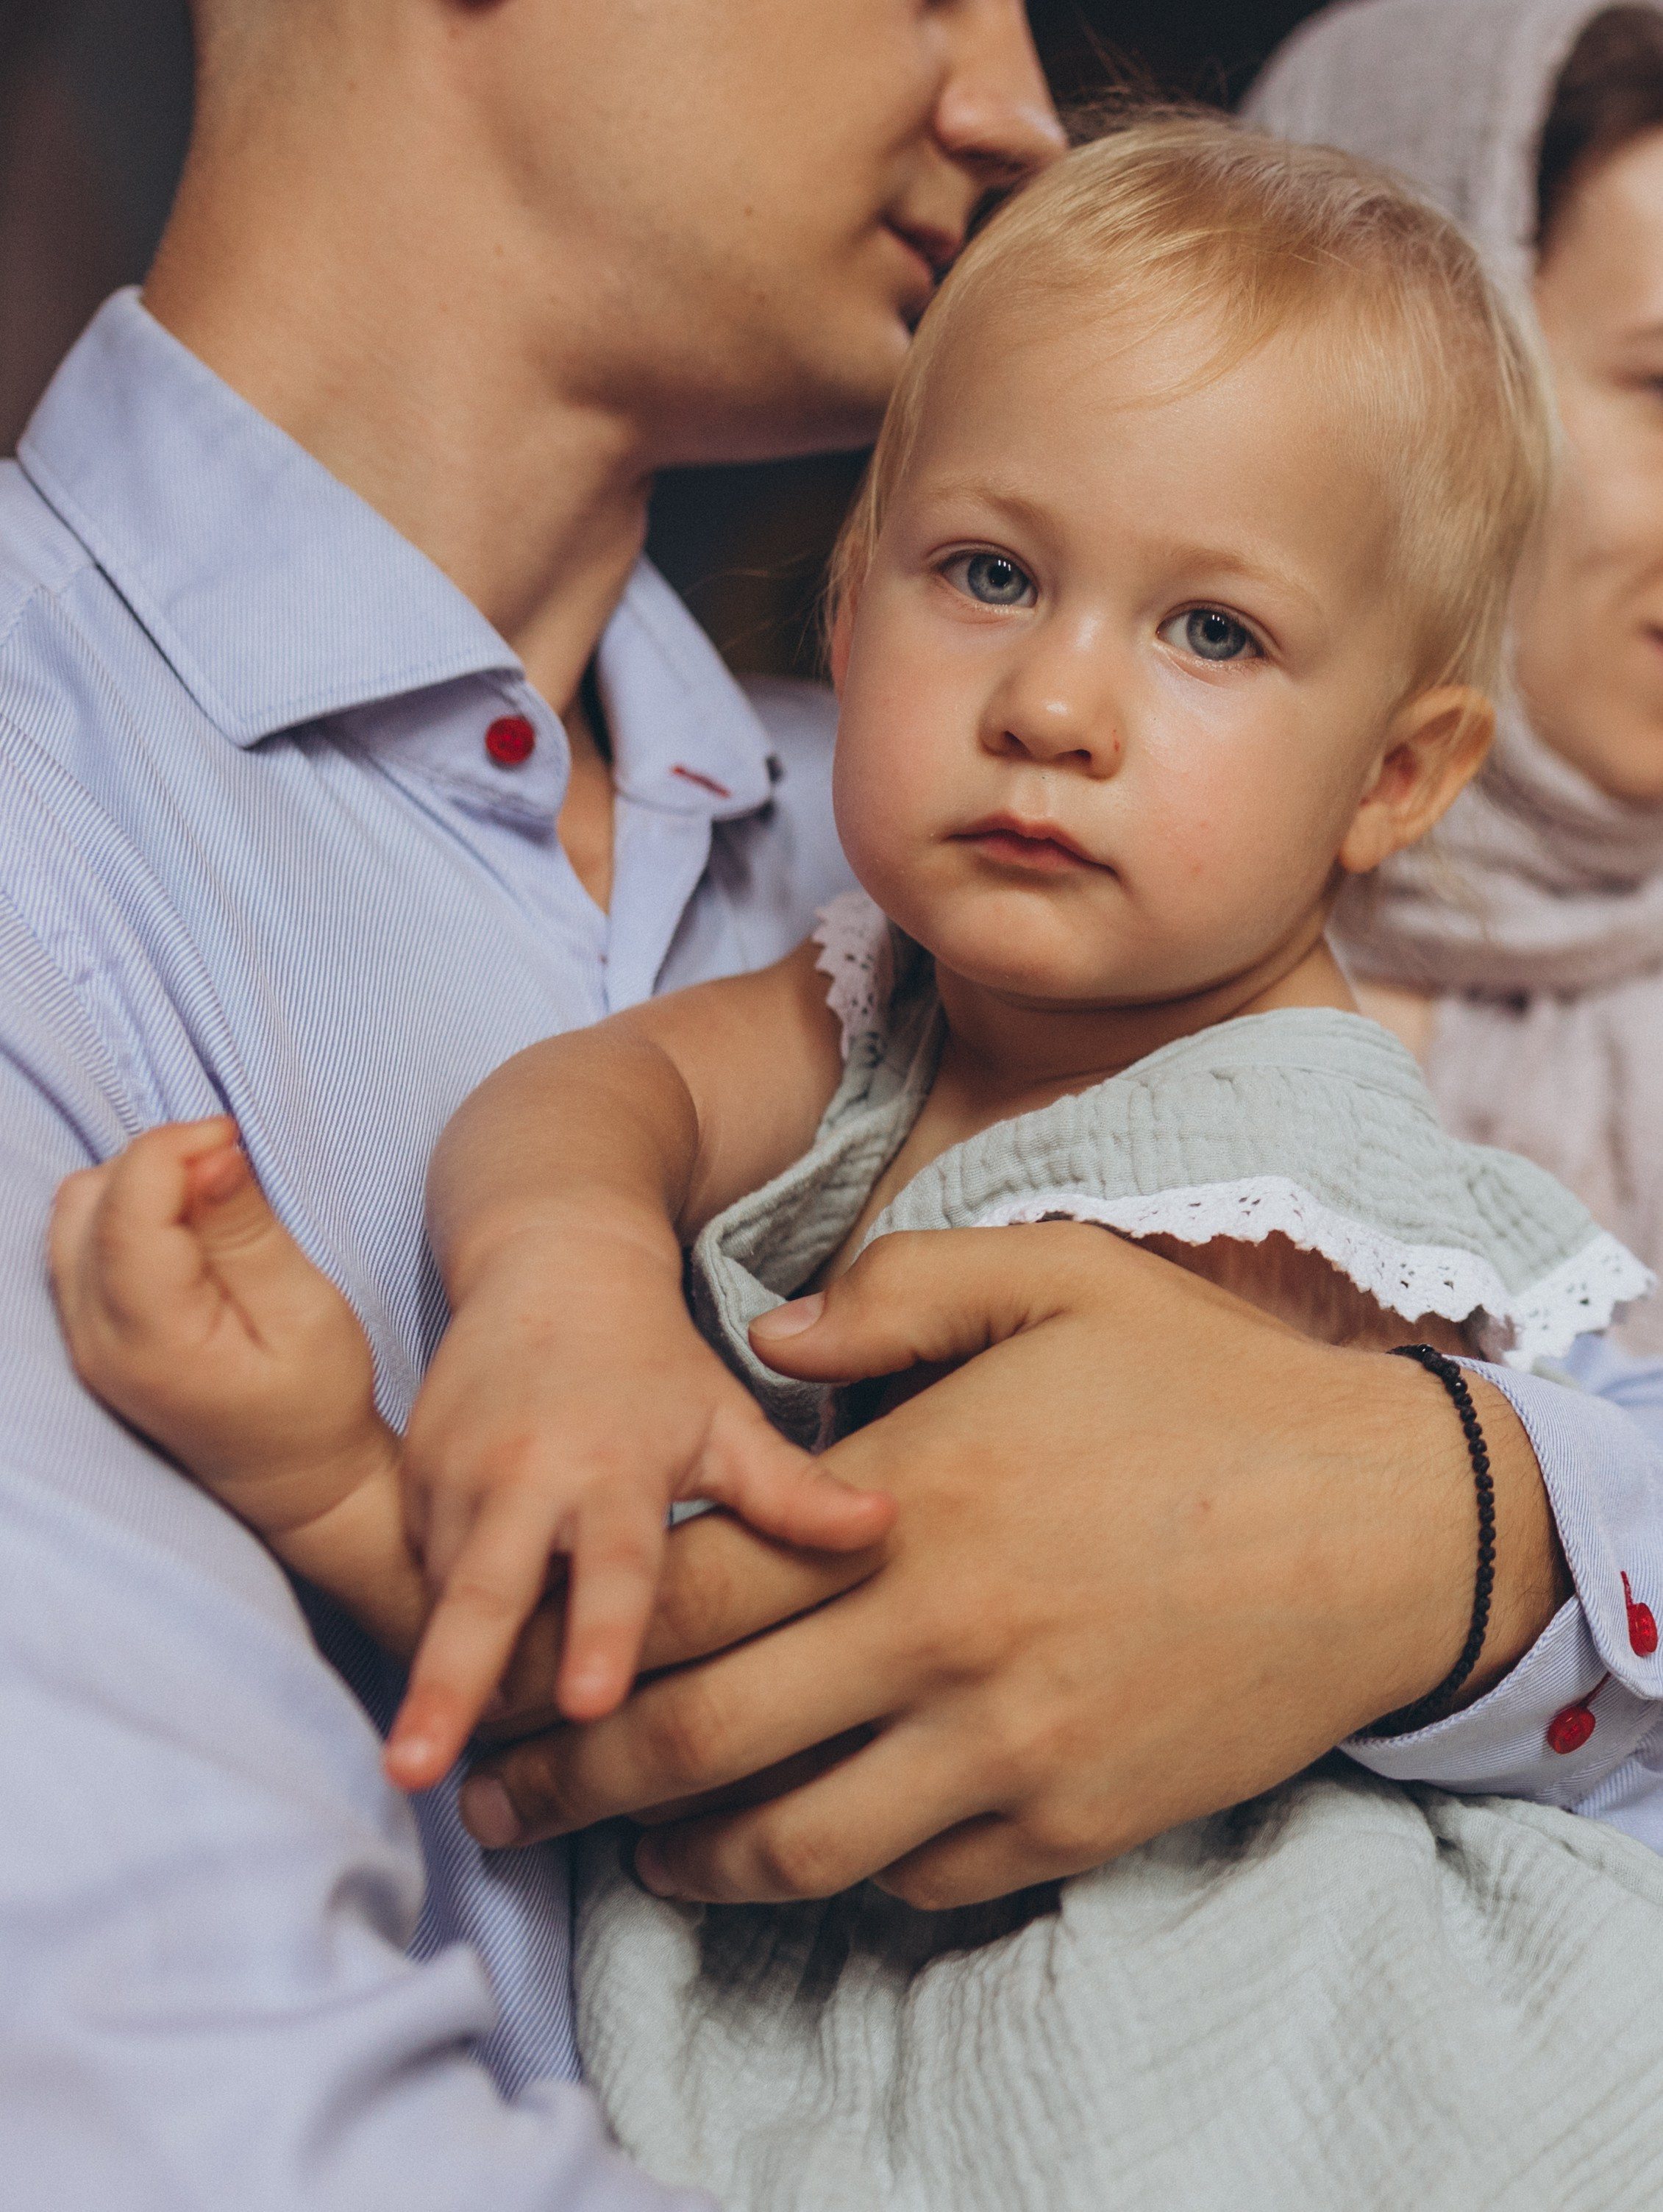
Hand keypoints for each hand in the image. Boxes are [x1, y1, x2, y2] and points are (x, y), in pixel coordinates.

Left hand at [49, 1119, 389, 1542]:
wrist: (295, 1480)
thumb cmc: (316, 1402)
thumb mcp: (306, 1312)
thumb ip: (248, 1232)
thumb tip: (213, 1155)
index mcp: (152, 1341)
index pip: (126, 1208)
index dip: (175, 1147)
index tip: (235, 1140)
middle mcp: (95, 1342)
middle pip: (88, 1199)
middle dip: (158, 1161)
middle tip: (230, 1175)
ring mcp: (81, 1340)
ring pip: (73, 1212)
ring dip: (138, 1183)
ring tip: (207, 1203)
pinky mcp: (84, 1332)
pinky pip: (77, 1238)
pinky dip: (124, 1209)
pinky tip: (183, 1230)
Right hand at [384, 1237, 892, 1790]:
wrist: (548, 1263)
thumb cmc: (654, 1361)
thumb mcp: (726, 1420)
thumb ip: (793, 1489)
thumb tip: (885, 1528)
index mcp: (609, 1467)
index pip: (610, 1565)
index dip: (599, 1633)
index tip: (587, 1706)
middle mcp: (519, 1479)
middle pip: (480, 1596)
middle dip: (446, 1682)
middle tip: (412, 1768)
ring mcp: (450, 1483)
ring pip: (439, 1601)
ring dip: (435, 1679)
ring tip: (419, 1763)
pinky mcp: (408, 1487)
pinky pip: (411, 1578)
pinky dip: (424, 1639)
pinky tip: (431, 1714)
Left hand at [458, 1224, 1562, 1904]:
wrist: (1391, 1521)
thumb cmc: (1213, 1384)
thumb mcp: (1060, 1276)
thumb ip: (900, 1289)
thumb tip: (773, 1336)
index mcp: (911, 1504)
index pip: (696, 1596)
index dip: (582, 1645)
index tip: (516, 1674)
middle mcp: (939, 1640)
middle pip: (705, 1739)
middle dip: (578, 1781)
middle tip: (501, 1806)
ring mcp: (1008, 1746)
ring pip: (799, 1842)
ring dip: (693, 1861)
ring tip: (637, 1862)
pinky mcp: (1078, 1818)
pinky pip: (924, 1877)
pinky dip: (849, 1874)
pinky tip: (813, 1853)